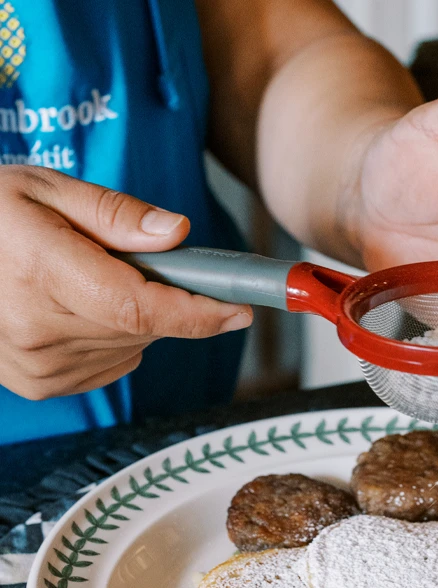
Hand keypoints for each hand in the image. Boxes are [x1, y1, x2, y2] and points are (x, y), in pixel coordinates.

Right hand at [0, 167, 251, 400]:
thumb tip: (178, 233)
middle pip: (145, 327)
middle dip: (167, 299)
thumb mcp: (47, 189)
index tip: (239, 309)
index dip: (197, 312)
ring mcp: (36, 364)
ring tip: (90, 281)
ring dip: (136, 317)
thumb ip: (116, 213)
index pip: (138, 307)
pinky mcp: (40, 384)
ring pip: (133, 347)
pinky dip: (114, 338)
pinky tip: (79, 310)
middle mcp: (35, 327)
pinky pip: (112, 364)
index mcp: (38, 269)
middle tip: (148, 266)